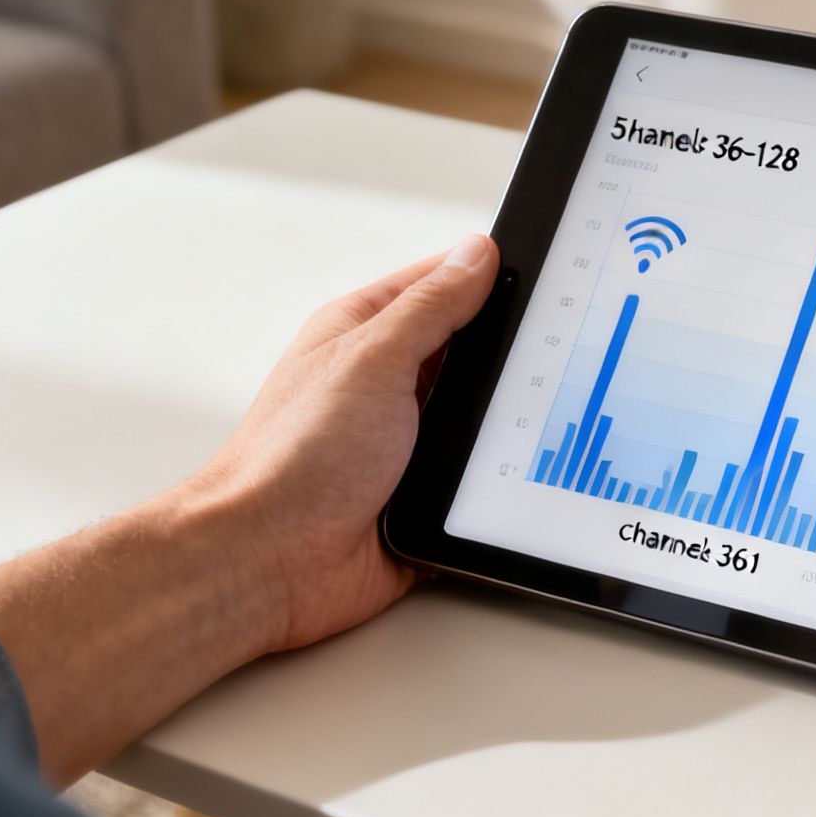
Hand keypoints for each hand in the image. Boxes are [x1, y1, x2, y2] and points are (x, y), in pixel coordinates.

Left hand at [0, 236, 501, 782]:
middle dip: (503, 356)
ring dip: (498, 422)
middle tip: (543, 352)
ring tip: (523, 415)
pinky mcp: (421, 494)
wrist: (272, 560)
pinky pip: (476, 475)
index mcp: (362, 334)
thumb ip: (430, 307)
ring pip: (478, 415)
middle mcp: (383, 383)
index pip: (437, 284)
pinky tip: (510, 470)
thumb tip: (475, 256)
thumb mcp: (373, 359)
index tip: (539, 276)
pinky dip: (492, 475)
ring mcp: (403, 440)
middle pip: (468, 351)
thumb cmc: (293, 458)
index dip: (485, 276)